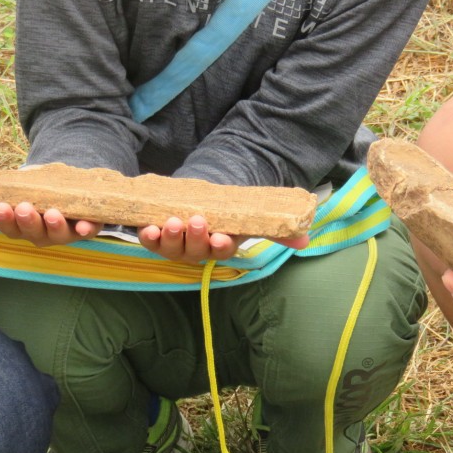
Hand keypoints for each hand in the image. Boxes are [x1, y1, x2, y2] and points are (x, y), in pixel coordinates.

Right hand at [0, 195, 101, 246]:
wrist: (63, 177)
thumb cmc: (29, 187)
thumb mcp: (5, 188)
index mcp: (21, 227)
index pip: (10, 229)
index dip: (5, 220)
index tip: (0, 206)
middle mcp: (42, 234)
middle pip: (34, 234)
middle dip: (28, 222)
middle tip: (23, 208)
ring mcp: (66, 231)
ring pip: (59, 235)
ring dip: (54, 226)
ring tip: (50, 213)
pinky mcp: (88, 224)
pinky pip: (89, 230)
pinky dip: (86, 228)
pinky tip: (84, 224)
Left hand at [138, 215, 309, 263]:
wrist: (199, 200)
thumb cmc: (227, 214)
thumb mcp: (250, 219)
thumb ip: (276, 230)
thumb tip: (306, 241)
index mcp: (221, 246)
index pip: (223, 251)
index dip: (221, 246)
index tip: (221, 237)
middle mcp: (198, 251)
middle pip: (196, 252)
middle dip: (195, 238)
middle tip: (196, 220)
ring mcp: (176, 247)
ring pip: (173, 249)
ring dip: (171, 237)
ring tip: (173, 222)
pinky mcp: (158, 237)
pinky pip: (152, 241)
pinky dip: (148, 236)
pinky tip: (146, 228)